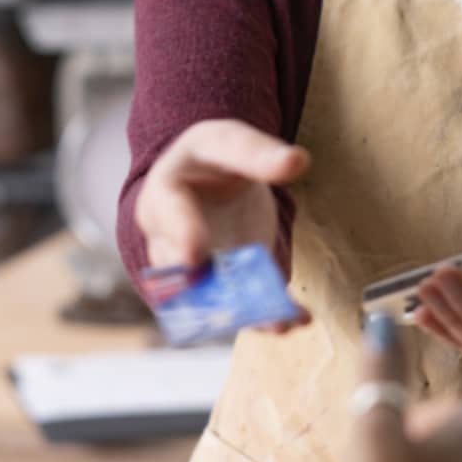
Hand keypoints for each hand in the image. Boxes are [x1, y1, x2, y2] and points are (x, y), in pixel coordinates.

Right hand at [133, 119, 311, 325]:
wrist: (207, 182)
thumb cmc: (210, 159)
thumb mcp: (228, 142)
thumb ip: (257, 152)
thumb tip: (297, 160)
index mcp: (163, 197)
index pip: (169, 216)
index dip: (182, 235)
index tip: (195, 257)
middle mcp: (169, 243)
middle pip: (182, 273)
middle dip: (206, 291)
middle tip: (235, 305)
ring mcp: (195, 273)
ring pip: (209, 300)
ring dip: (242, 313)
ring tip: (278, 320)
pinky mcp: (223, 287)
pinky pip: (240, 308)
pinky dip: (267, 317)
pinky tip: (295, 317)